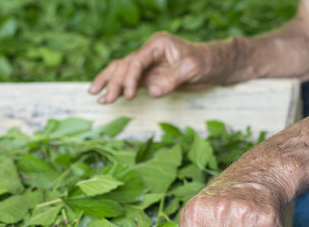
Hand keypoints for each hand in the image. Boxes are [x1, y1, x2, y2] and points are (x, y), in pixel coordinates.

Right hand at [89, 32, 217, 103]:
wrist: (215, 66)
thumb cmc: (206, 62)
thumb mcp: (193, 69)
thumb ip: (172, 79)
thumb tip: (152, 91)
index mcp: (157, 45)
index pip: (137, 61)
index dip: (130, 78)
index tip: (128, 95)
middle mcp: (149, 52)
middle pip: (124, 66)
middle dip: (113, 82)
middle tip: (106, 99)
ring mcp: (147, 65)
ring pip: (121, 71)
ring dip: (108, 82)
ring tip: (94, 94)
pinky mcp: (148, 76)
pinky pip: (128, 81)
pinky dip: (116, 88)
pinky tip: (105, 97)